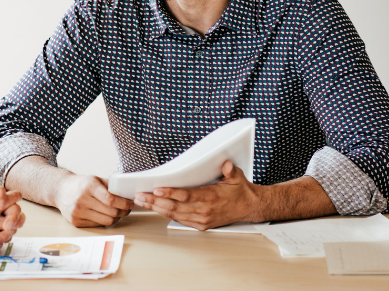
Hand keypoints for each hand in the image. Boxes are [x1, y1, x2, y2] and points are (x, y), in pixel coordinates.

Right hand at [54, 174, 133, 226]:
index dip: (124, 203)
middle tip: (128, 209)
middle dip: (123, 211)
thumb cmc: (81, 184)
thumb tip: (128, 194)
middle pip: (110, 212)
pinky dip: (105, 221)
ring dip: (116, 218)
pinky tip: (106, 216)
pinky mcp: (76, 222)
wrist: (61, 190)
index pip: (110, 199)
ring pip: (106, 221)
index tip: (130, 203)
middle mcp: (81, 200)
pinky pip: (98, 225)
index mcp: (88, 186)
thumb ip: (111, 185)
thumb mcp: (95, 179)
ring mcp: (77, 212)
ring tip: (119, 213)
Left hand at [133, 161, 260, 229]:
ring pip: (174, 214)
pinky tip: (155, 208)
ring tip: (142, 201)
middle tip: (139, 196)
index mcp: (211, 197)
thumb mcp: (237, 176)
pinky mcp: (200, 225)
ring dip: (156, 208)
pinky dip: (165, 213)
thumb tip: (225, 164)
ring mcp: (202, 220)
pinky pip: (179, 219)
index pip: (186, 195)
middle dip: (154, 201)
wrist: (249, 208)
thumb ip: (229, 170)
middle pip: (174, 207)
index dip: (170, 193)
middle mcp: (204, 211)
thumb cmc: (240, 190)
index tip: (156, 189)